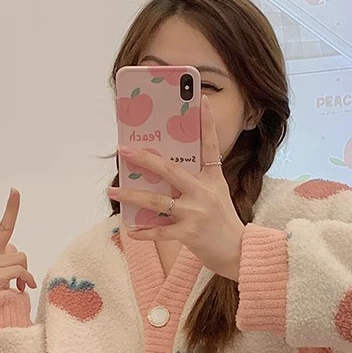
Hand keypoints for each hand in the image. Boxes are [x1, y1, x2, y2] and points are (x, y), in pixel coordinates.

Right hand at [0, 188, 36, 293]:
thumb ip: (7, 258)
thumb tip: (19, 256)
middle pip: (4, 228)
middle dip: (11, 208)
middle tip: (14, 190)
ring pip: (21, 257)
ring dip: (24, 271)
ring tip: (17, 283)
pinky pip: (21, 271)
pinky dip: (26, 280)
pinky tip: (20, 289)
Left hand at [107, 95, 244, 280]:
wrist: (239, 252)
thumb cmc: (223, 223)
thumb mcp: (217, 195)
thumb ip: (197, 182)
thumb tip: (164, 174)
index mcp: (213, 179)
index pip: (210, 146)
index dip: (207, 123)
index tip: (200, 100)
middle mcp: (203, 193)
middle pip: (170, 170)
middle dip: (145, 159)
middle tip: (124, 151)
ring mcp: (195, 213)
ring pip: (157, 201)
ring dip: (131, 197)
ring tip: (112, 192)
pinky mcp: (189, 234)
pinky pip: (160, 232)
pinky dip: (144, 232)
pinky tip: (131, 230)